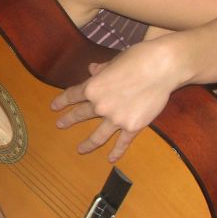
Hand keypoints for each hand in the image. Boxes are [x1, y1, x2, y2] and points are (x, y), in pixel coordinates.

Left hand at [50, 40, 179, 161]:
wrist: (162, 68)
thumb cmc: (138, 58)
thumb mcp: (114, 61)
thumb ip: (102, 69)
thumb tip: (92, 69)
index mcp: (92, 87)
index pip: (73, 95)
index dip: (62, 101)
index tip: (54, 107)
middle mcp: (100, 106)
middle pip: (80, 115)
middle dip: (68, 120)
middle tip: (60, 125)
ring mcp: (116, 119)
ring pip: (98, 136)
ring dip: (87, 144)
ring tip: (80, 149)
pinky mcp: (133, 127)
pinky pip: (122, 142)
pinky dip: (116, 151)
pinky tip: (110, 158)